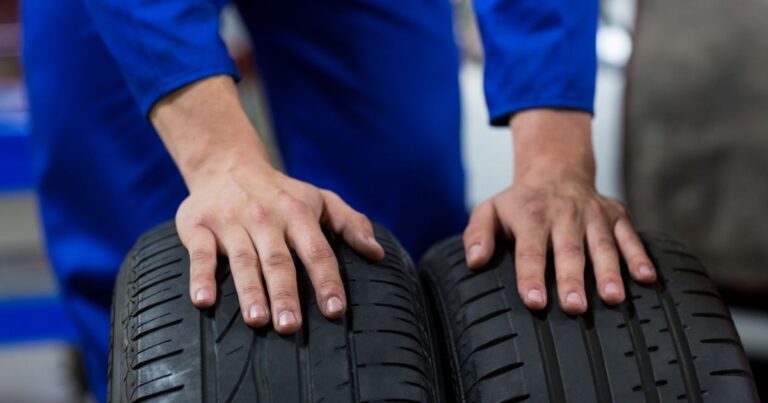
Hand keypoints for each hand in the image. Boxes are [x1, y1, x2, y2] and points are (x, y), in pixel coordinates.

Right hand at [150, 76, 383, 333]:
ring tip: (257, 320)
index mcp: (298, 213)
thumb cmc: (281, 193)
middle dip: (286, 293)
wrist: (227, 163)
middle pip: (278, 260)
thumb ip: (350, 223)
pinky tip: (203, 301)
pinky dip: (201, 277)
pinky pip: (200, 254)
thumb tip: (377, 253)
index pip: (317, 251)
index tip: (335, 310)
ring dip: (249, 291)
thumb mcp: (319, 199)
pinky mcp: (199, 225)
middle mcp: (266, 218)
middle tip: (291, 326)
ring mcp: (231, 221)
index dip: (326, 280)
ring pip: (242, 260)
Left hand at [462, 109, 655, 314]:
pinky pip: (630, 236)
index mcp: (531, 216)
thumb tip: (474, 262)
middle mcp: (564, 215)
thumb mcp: (490, 210)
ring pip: (602, 245)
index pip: (530, 250)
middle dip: (572, 279)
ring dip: (609, 272)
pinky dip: (639, 256)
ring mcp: (593, 215)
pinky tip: (646, 278)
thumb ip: (478, 235)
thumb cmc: (520, 201)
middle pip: (568, 251)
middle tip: (575, 308)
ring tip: (613, 298)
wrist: (556, 168)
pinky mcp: (616, 215)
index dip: (531, 276)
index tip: (535, 301)